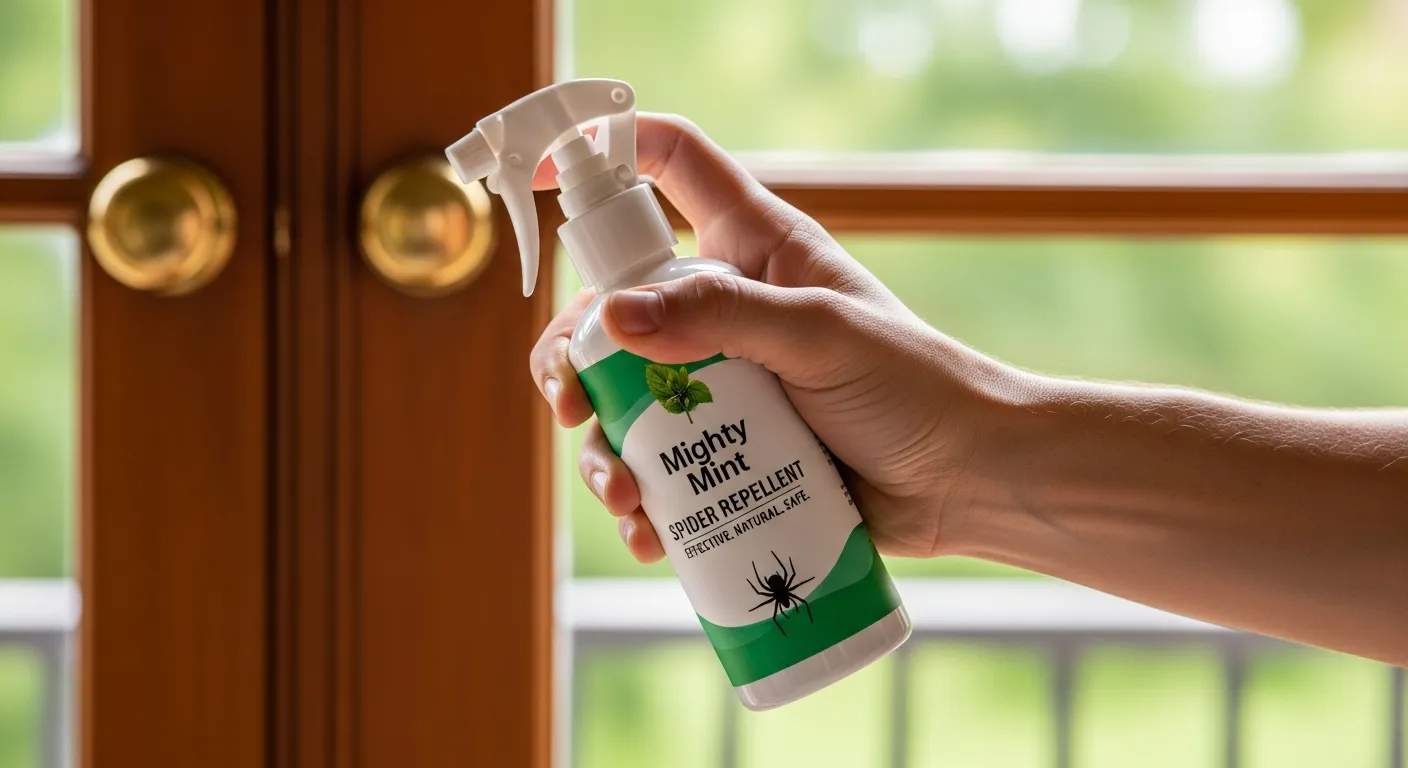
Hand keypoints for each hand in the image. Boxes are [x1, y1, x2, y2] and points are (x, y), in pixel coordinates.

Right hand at [529, 114, 1017, 563]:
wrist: (968, 480)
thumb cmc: (916, 386)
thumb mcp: (822, 336)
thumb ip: (724, 318)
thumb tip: (612, 319)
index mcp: (754, 248)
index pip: (672, 167)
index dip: (608, 148)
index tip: (544, 171)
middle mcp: (727, 308)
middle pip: (614, 306)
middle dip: (575, 356)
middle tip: (570, 402)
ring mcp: (724, 384)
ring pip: (625, 399)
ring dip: (604, 449)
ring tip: (623, 495)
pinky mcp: (731, 451)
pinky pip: (662, 470)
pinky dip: (643, 503)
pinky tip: (649, 533)